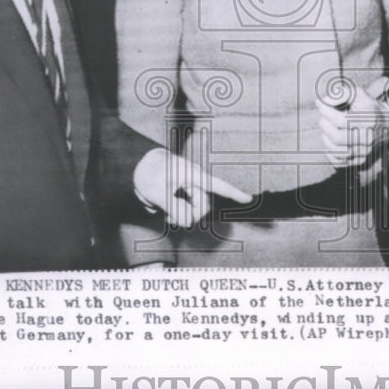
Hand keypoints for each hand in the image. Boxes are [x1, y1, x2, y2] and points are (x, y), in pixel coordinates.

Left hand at [132, 147, 251, 227]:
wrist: (139, 168)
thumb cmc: (149, 173)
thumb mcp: (155, 191)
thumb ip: (173, 207)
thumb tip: (189, 220)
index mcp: (192, 175)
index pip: (217, 185)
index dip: (233, 193)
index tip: (249, 199)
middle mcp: (195, 183)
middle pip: (203, 207)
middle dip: (189, 215)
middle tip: (170, 215)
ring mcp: (190, 191)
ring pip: (195, 213)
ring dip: (181, 217)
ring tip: (165, 211)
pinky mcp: (184, 199)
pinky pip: (187, 214)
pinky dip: (178, 217)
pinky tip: (166, 213)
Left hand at [316, 90, 388, 167]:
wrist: (387, 123)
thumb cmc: (367, 106)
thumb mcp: (358, 93)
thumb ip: (340, 94)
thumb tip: (323, 102)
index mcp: (369, 119)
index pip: (341, 120)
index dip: (325, 111)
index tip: (320, 104)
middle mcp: (369, 137)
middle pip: (337, 137)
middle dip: (324, 125)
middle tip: (323, 118)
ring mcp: (365, 151)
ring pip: (337, 152)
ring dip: (325, 139)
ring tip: (327, 129)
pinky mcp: (361, 160)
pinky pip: (339, 162)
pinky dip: (330, 153)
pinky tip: (331, 142)